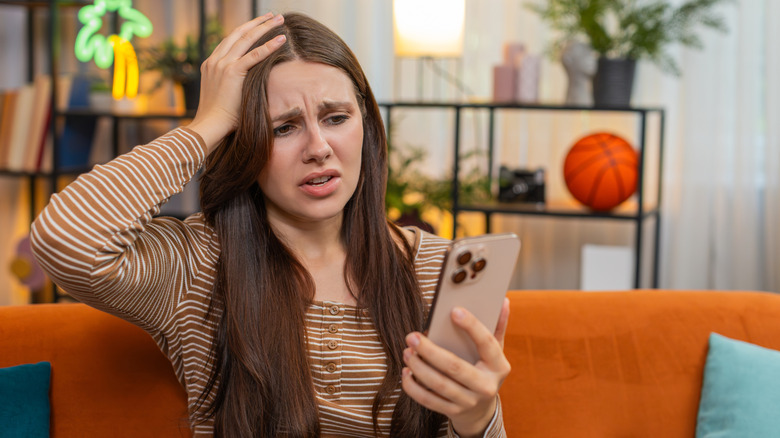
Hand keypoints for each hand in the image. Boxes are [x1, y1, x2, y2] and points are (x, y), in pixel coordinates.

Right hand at [187, 13, 286, 151]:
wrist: (210, 125)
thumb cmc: (220, 118)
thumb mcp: (225, 96)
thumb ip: (234, 86)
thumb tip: (250, 88)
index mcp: (211, 64)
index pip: (231, 40)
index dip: (246, 30)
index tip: (259, 25)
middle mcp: (215, 60)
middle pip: (238, 33)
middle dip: (257, 22)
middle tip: (272, 16)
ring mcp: (222, 64)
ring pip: (247, 38)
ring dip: (265, 27)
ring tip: (279, 20)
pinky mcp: (232, 72)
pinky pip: (254, 55)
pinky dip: (269, 45)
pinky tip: (281, 39)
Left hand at [402, 299, 510, 437]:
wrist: (481, 410)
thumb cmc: (484, 370)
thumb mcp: (495, 351)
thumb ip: (497, 326)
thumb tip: (503, 300)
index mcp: (499, 366)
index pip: (488, 343)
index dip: (472, 326)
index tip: (454, 310)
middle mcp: (486, 386)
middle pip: (456, 367)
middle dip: (431, 351)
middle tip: (412, 336)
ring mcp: (469, 401)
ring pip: (440, 385)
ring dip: (419, 368)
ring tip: (407, 351)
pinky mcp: (453, 412)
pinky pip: (429, 400)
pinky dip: (414, 387)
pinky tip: (406, 372)